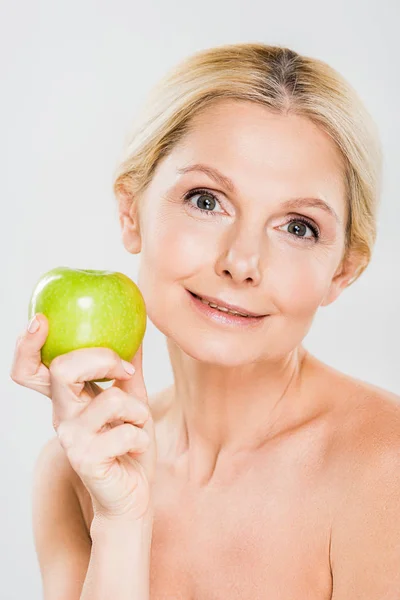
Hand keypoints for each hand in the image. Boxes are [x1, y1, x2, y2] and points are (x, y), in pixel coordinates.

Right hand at [10, 313, 156, 521]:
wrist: (132, 496)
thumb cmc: (129, 446)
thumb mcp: (132, 402)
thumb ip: (128, 370)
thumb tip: (135, 333)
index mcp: (67, 399)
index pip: (30, 370)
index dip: (26, 345)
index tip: (41, 320)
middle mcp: (62, 416)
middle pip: (62, 369)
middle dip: (102, 358)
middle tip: (124, 370)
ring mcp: (71, 439)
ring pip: (109, 397)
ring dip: (138, 408)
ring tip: (139, 424)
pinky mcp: (86, 459)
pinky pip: (126, 430)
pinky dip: (142, 436)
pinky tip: (137, 449)